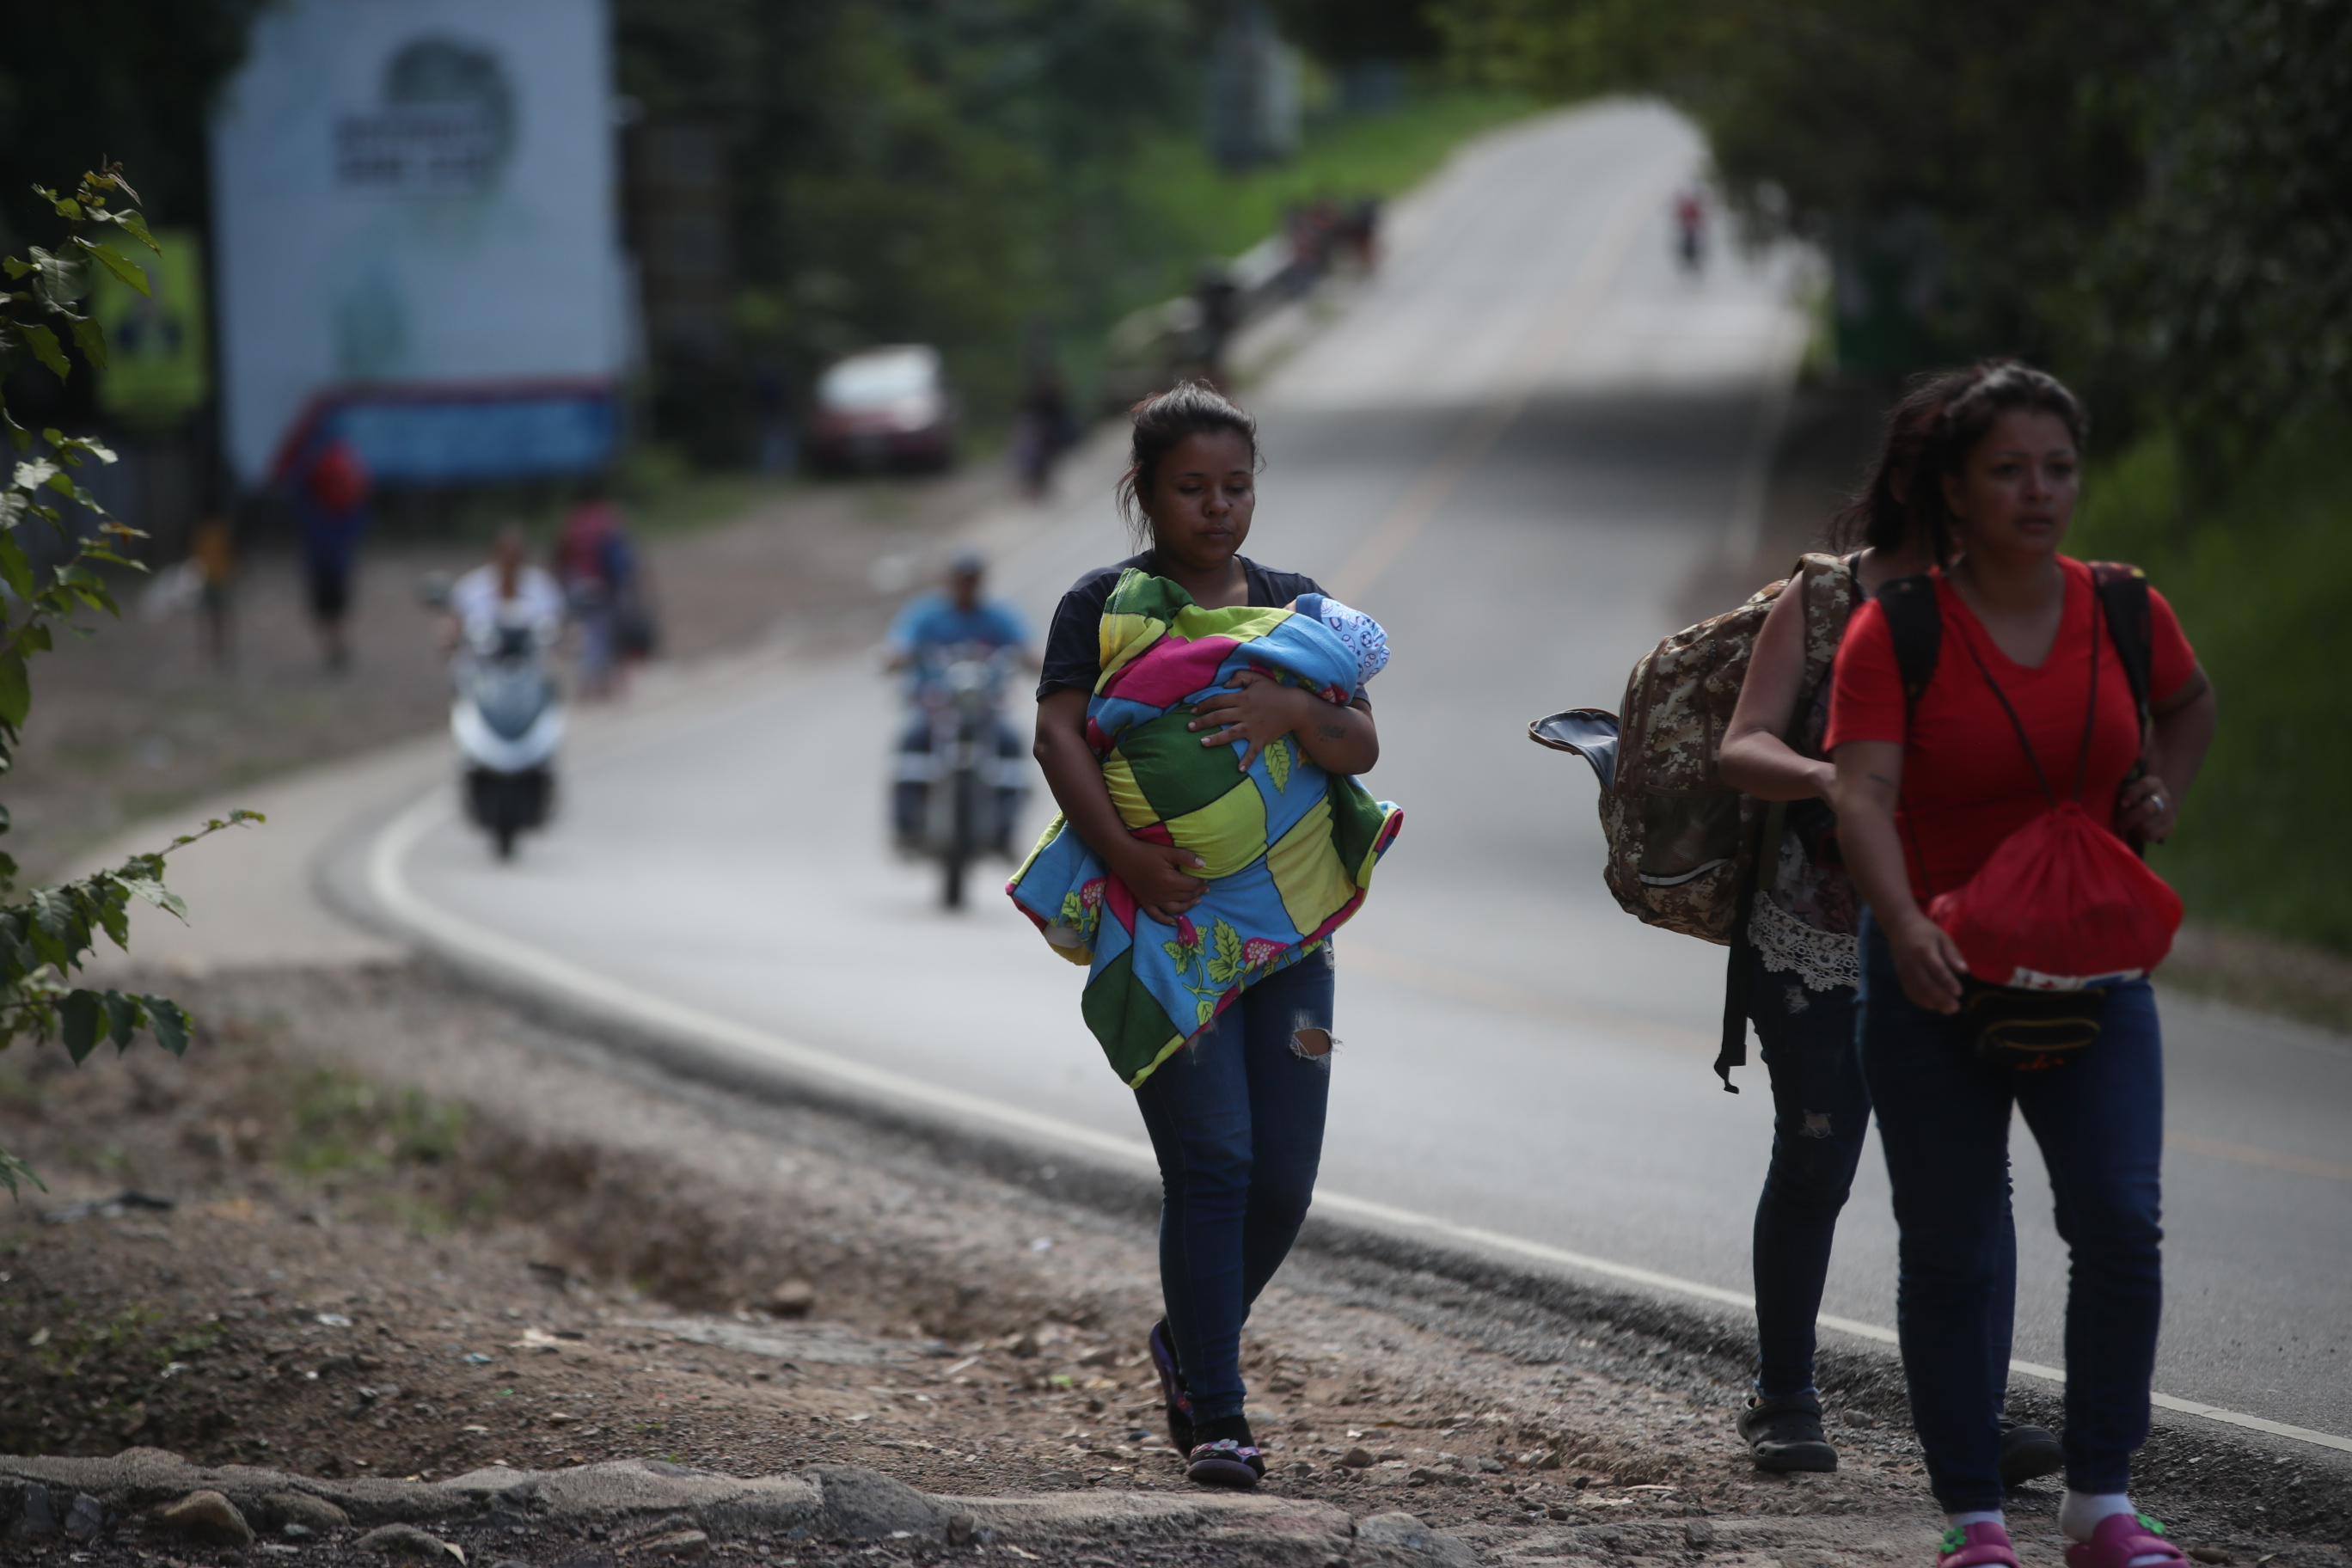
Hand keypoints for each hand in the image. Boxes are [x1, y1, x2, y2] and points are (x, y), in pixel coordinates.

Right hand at [1113, 841, 1206, 922]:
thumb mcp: (1168, 851)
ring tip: (1197, 901)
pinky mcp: (1145, 902)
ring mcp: (1154, 900)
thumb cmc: (1146, 852)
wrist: (1123, 856)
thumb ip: (1186, 857)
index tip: (1206, 879)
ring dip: (1188, 906)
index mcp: (1170, 881)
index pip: (1192, 885)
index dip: (1201, 882)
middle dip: (1198, 893)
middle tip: (1206, 888)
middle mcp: (1163, 894)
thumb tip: (1203, 865)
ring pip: (1176, 909)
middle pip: (1186, 897)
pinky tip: (1174, 922)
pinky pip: (1157, 916)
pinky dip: (1166, 921)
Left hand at [1187, 669, 1306, 771]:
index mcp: (1242, 698)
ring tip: (1202, 743)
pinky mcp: (1261, 738)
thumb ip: (1239, 676)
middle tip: (1189, 728)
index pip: (1217, 701)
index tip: (1193, 711)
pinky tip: (1239, 770)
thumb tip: (1224, 684)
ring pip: (1230, 734)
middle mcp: (1244, 713)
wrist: (1295, 706)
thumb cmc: (1275, 691)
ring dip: (1215, 739)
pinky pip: (1252, 751)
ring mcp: (1252, 727)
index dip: (1203, 705)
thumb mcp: (1257, 678)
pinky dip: (1247, 761)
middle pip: (1219, 717)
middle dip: (1202, 722)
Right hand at [1887, 911, 1968, 1014]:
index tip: (1959, 992)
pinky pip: (1909, 991)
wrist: (1899, 927)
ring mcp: (1904, 971)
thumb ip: (1953, 954)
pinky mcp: (1900, 976)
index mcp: (1924, 950)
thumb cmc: (1926, 932)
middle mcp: (1912, 963)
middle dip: (1941, 998)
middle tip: (1955, 1008)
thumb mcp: (1943, 938)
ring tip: (1946, 1010)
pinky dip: (1920, 1001)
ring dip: (1932, 1002)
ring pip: (1917, 991)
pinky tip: (1932, 1006)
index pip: (1937, 969)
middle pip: (1926, 984)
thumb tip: (1964, 971)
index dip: (1948, 982)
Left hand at [2117, 772, 2177, 843]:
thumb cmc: (2135, 797)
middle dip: (2129, 818)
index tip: (2122, 804)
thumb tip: (2123, 806)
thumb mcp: (2129, 789)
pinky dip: (2141, 835)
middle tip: (2120, 822)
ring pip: (2146, 826)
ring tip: (2130, 824)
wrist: (2156, 806)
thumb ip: (2125, 794)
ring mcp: (2170, 812)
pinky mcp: (2171, 826)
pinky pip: (2151, 835)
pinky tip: (2138, 830)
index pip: (2145, 785)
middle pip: (2146, 810)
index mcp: (2154, 783)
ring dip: (2134, 827)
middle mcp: (2164, 796)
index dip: (2132, 795)